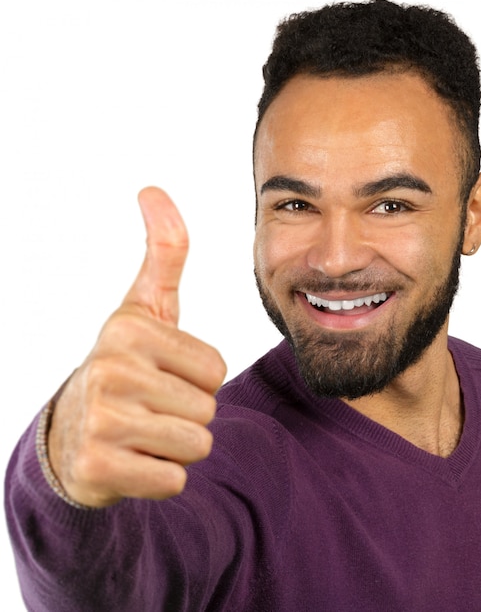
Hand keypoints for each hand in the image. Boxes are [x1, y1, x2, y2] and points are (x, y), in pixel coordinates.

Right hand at [48, 187, 226, 507]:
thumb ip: (162, 253)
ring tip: (144, 431)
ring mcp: (100, 421)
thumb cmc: (125, 363)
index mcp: (128, 329)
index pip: (216, 368)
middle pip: (208, 407)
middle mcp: (109, 370)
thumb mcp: (144, 307)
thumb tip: (154, 190)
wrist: (74, 430)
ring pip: (196, 444)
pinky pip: (174, 480)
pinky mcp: (98, 469)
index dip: (198, 377)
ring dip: (178, 444)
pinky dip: (162, 476)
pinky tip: (133, 459)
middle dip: (189, 413)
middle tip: (151, 406)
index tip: (161, 374)